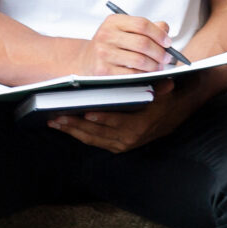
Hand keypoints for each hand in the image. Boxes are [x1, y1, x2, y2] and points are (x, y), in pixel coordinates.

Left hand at [51, 82, 179, 152]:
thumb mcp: (164, 92)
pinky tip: (63, 126)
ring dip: (71, 130)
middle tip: (56, 115)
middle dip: (75, 125)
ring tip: (53, 120)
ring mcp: (121, 144)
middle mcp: (129, 139)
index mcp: (140, 126)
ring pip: (91, 138)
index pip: (118, 122)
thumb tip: (165, 82)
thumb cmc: (163, 99)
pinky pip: (93, 141)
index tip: (85, 112)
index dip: (101, 118)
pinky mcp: (115, 145)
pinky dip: (77, 133)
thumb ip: (160, 88)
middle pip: (97, 133)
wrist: (172, 115)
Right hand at [80, 13, 173, 76]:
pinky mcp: (103, 70)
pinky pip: (132, 73)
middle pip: (143, 43)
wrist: (86, 60)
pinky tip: (146, 73)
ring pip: (140, 60)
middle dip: (160, 52)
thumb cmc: (111, 45)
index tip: (168, 42)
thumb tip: (165, 29)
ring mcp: (104, 53)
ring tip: (158, 67)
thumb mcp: (124, 30)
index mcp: (113, 22)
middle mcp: (106, 35)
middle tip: (166, 58)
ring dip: (154, 65)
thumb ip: (146, 28)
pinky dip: (144, 74)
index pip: (142, 24)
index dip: (159, 34)